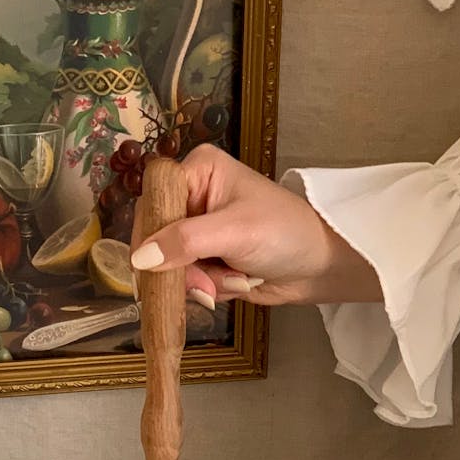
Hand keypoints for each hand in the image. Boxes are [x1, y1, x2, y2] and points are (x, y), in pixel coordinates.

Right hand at [130, 144, 381, 306]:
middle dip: (183, 269)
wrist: (320, 265)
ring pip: (170, 266)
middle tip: (207, 285)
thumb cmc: (285, 232)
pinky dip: (209, 289)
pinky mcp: (205, 259)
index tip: (156, 268)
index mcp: (197, 171)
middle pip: (157, 239)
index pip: (153, 201)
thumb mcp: (235, 231)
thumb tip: (139, 258)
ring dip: (200, 283)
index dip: (150, 236)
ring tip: (234, 280)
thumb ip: (186, 242)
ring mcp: (197, 231)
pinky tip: (236, 283)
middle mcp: (192, 197)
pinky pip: (187, 281)